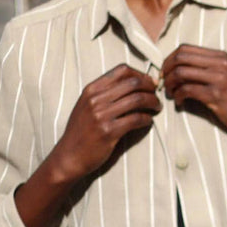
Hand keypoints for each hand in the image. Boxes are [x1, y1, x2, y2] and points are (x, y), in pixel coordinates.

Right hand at [51, 64, 162, 180]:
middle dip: (150, 87)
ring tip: (157, 107)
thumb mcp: (86, 106)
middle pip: (133, 83)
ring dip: (152, 102)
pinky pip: (136, 119)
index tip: (149, 83)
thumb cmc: (81, 132)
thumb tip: (132, 84)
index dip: (140, 74)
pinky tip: (148, 121)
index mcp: (91, 89)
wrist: (69, 156)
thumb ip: (104, 94)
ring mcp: (101, 115)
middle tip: (156, 95)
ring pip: (137, 99)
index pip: (122, 70)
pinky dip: (147, 119)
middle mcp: (95, 99)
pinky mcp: (109, 132)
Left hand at [159, 45, 226, 141]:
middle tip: (164, 82)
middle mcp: (220, 64)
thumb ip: (210, 69)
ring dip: (170, 84)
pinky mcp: (217, 96)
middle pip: (180, 57)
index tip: (166, 72)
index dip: (170, 59)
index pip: (186, 48)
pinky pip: (188, 90)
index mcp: (221, 57)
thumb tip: (182, 70)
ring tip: (171, 94)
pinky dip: (178, 96)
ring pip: (181, 73)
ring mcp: (219, 79)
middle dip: (166, 70)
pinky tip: (180, 103)